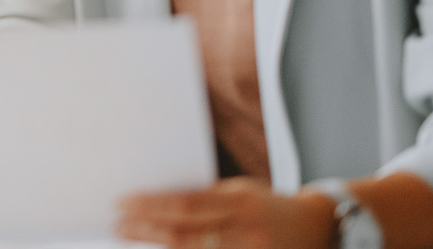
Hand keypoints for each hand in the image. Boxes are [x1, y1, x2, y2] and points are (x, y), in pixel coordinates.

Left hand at [118, 178, 336, 248]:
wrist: (316, 228)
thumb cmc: (265, 205)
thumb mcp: (239, 192)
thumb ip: (205, 198)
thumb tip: (157, 202)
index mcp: (240, 202)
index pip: (186, 203)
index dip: (151, 205)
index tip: (121, 203)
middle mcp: (246, 232)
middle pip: (184, 235)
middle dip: (145, 232)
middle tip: (117, 227)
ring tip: (130, 240)